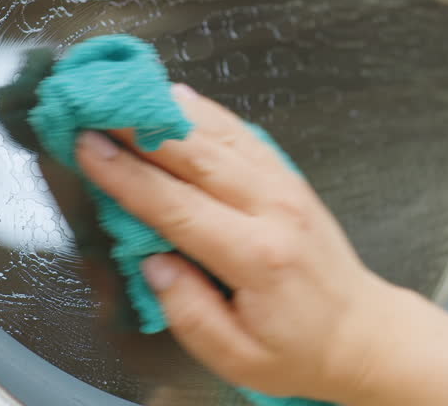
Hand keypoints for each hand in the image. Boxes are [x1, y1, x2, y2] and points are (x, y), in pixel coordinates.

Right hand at [75, 85, 401, 401]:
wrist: (359, 333)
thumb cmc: (300, 349)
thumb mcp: (235, 356)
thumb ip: (185, 309)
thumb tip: (151, 262)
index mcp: (256, 256)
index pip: (177, 205)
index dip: (126, 173)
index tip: (88, 146)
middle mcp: (273, 209)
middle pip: (195, 155)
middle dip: (137, 127)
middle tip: (93, 105)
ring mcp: (284, 186)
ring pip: (219, 134)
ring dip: (168, 110)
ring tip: (123, 91)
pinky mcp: (287, 177)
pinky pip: (241, 133)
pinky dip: (206, 112)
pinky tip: (178, 97)